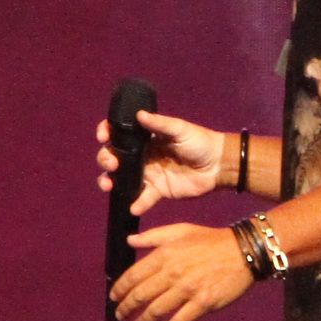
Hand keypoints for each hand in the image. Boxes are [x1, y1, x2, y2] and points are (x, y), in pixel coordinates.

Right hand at [92, 109, 232, 216]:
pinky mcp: (158, 191)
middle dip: (105, 160)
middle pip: (114, 158)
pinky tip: (135, 206)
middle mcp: (142, 156)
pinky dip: (137, 203)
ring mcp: (148, 174)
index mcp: (145, 138)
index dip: (106, 133)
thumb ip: (160, 123)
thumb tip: (139, 114)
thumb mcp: (180, 129)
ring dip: (109, 182)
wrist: (218, 165)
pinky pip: (143, 198)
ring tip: (108, 185)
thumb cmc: (200, 142)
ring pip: (121, 180)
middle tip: (112, 164)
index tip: (103, 136)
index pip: (119, 134)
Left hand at [111, 220, 252, 320]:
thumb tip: (129, 240)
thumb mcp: (180, 231)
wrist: (243, 251)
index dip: (120, 289)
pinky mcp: (203, 303)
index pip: (133, 275)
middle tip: (119, 316)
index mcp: (165, 255)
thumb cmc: (210, 240)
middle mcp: (173, 273)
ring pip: (157, 311)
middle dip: (126, 309)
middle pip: (141, 296)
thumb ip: (153, 236)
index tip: (113, 298)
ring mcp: (188, 290)